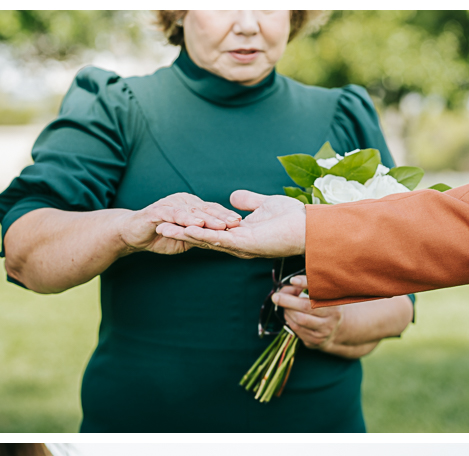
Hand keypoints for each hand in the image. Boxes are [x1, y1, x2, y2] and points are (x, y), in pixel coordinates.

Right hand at [119, 193, 240, 255]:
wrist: (132, 233)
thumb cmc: (159, 235)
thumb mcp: (183, 238)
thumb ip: (198, 236)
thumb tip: (217, 242)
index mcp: (190, 207)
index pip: (211, 211)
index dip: (225, 217)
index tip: (241, 224)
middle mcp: (182, 202)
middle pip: (205, 209)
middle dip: (222, 216)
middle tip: (237, 223)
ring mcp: (170, 206)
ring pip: (192, 211)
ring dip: (208, 218)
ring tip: (221, 224)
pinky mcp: (157, 212)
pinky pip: (174, 215)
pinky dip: (186, 219)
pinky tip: (197, 223)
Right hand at [155, 190, 305, 258]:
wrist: (309, 229)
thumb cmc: (290, 218)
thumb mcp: (263, 205)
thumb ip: (248, 202)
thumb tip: (234, 197)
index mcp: (239, 235)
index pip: (210, 229)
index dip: (191, 225)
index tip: (174, 219)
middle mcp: (236, 243)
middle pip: (202, 236)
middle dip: (180, 231)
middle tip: (159, 226)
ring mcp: (240, 245)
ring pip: (206, 238)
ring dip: (184, 233)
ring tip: (164, 228)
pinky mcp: (245, 244)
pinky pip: (219, 239)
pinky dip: (202, 234)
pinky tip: (186, 229)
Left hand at [273, 275, 343, 350]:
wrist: (334, 330)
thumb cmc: (323, 306)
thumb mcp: (319, 294)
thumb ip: (303, 288)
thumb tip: (284, 290)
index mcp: (335, 300)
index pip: (320, 290)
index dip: (306, 283)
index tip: (293, 280)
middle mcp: (333, 316)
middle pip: (307, 307)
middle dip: (288, 301)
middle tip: (276, 297)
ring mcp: (324, 330)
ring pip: (300, 319)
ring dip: (288, 311)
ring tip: (284, 305)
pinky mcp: (316, 340)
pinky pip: (297, 329)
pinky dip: (289, 320)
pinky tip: (289, 315)